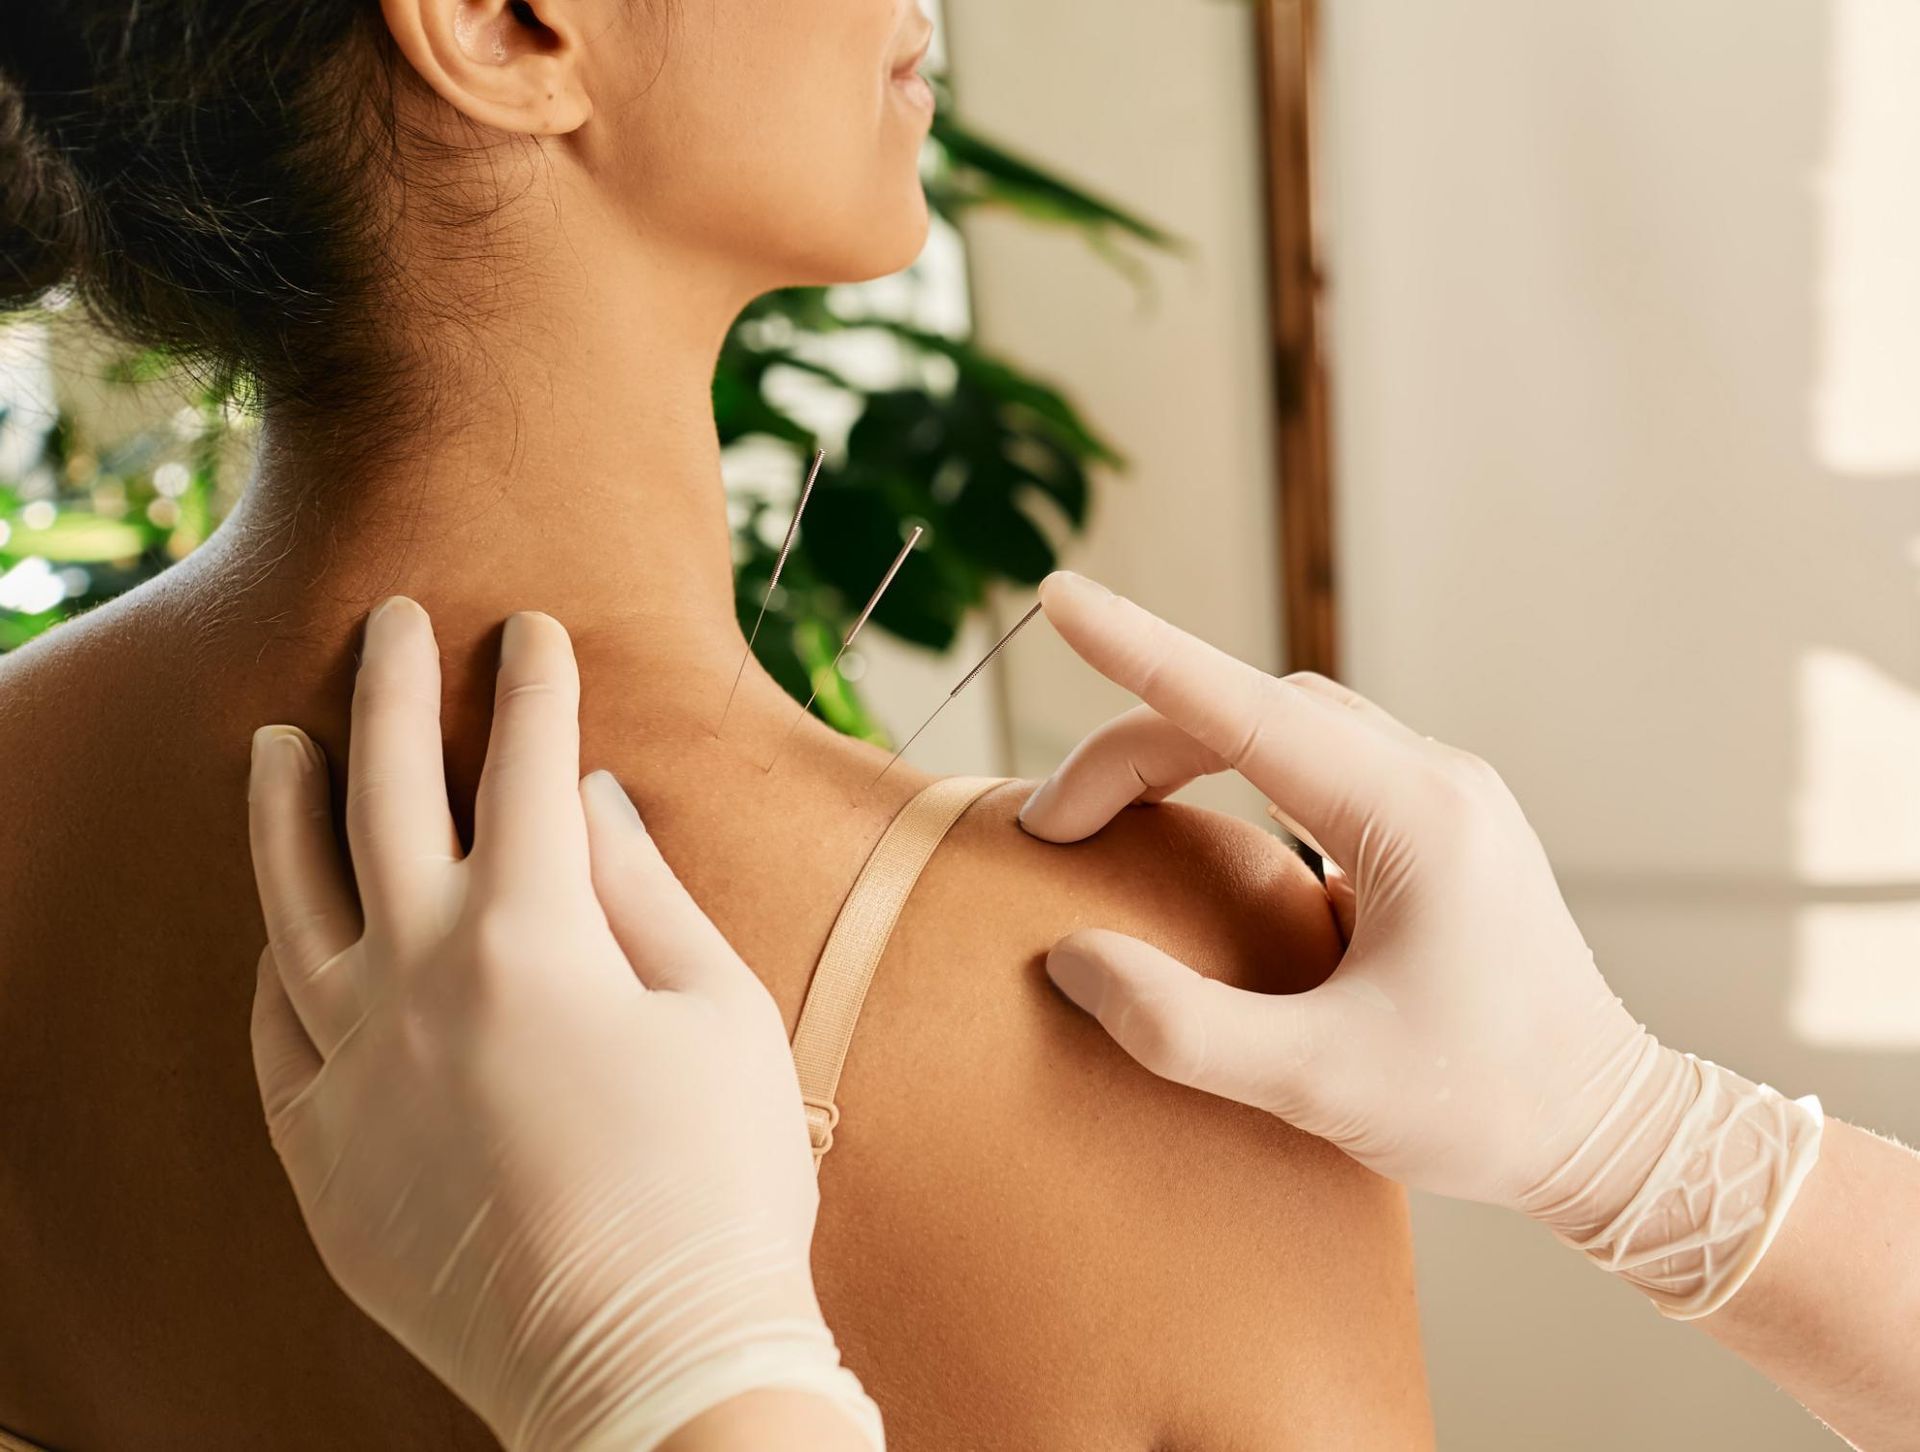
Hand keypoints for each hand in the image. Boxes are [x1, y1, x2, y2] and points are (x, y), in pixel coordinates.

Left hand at [246, 598, 880, 1451]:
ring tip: (276, 743)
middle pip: (385, 797)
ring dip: (283, 808)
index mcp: (533, 937)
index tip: (534, 630)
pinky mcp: (324, 1153)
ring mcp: (354, 1069)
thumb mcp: (720, 1012)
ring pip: (291, 904)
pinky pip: (273, 1032)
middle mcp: (419, 983)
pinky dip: (275, 965)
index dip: (536, 688)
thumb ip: (642, 888)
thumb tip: (589, 797)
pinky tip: (278, 931)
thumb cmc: (717, 1183)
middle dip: (394, 693)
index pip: (527, 769)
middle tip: (394, 622)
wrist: (650, 1360)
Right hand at [1020, 571, 1821, 1319]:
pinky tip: (1195, 825)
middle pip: (1254, 709)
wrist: (1614, 1133)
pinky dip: (1236, 770)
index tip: (1058, 597)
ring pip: (1288, 724)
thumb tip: (1073, 959)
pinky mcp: (1439, 829)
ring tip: (1103, 815)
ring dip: (1185, 747)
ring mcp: (1444, 798)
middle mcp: (1434, 781)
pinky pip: (1319, 761)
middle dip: (1137, 741)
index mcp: (1412, 817)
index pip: (1242, 708)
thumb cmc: (1485, 1109)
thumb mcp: (1319, 1085)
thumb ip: (1181, 1026)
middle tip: (1051, 826)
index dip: (1138, 651)